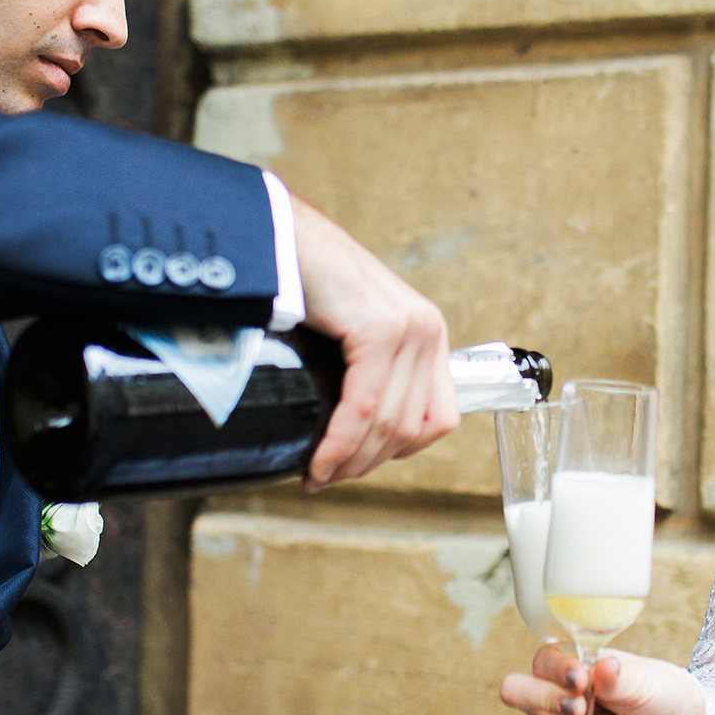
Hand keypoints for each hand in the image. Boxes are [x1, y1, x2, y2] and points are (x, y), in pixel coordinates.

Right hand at [291, 194, 458, 487]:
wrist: (277, 236)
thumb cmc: (304, 282)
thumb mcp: (350, 331)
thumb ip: (366, 371)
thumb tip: (353, 431)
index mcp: (427, 334)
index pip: (437, 418)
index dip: (398, 453)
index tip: (357, 465)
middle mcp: (427, 330)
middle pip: (412, 428)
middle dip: (367, 464)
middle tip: (326, 477)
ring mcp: (408, 328)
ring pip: (390, 425)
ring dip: (351, 461)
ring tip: (317, 474)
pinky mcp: (379, 329)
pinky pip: (365, 407)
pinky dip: (341, 441)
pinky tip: (320, 458)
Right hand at [498, 645, 704, 714]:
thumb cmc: (660, 695)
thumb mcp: (644, 680)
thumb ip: (619, 677)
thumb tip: (602, 667)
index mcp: (570, 669)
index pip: (542, 663)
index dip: (556, 672)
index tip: (582, 679)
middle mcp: (556, 699)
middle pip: (517, 693)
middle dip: (546, 700)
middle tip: (581, 708)